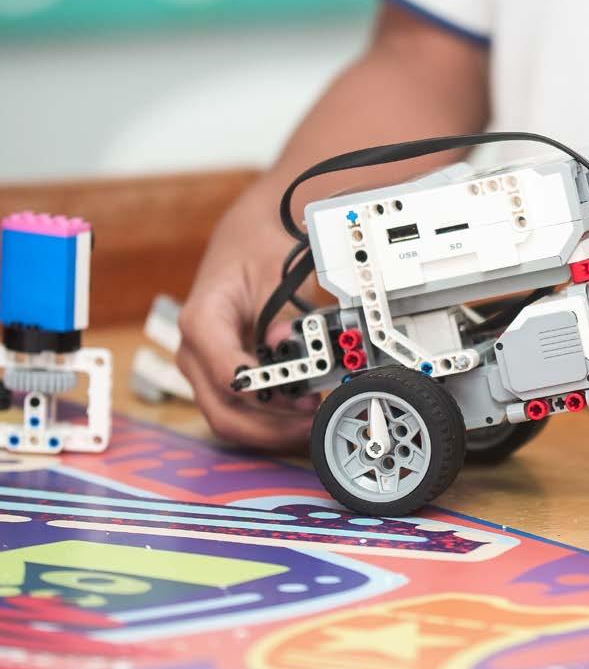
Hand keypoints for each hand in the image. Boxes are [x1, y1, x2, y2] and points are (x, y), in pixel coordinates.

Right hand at [177, 178, 317, 450]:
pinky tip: (300, 415)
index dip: (263, 393)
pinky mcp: (220, 375)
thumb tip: (286, 344)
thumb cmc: (257, 251)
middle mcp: (194, 351)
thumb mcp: (275, 271)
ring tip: (313, 420)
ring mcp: (205, 367)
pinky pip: (239, 411)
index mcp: (201, 320)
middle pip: (223, 410)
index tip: (299, 398)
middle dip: (271, 425)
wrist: (245, 239)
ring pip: (229, 419)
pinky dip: (269, 420)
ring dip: (271, 428)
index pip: (225, 373)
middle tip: (314, 419)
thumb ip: (282, 311)